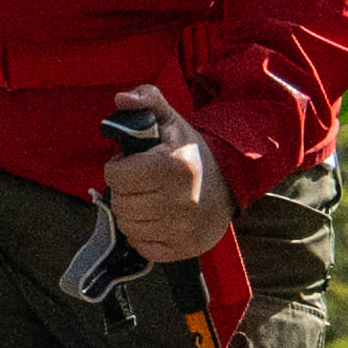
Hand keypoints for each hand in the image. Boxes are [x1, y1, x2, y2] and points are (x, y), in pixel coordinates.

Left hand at [95, 96, 228, 267]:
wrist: (229, 183)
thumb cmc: (191, 152)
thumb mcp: (171, 120)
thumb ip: (147, 100)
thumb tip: (121, 98)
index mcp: (172, 167)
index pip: (117, 177)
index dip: (117, 169)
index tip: (129, 165)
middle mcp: (178, 201)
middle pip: (120, 204)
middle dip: (123, 191)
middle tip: (138, 183)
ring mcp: (182, 229)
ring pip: (128, 227)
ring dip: (131, 213)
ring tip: (146, 199)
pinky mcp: (185, 248)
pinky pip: (143, 247)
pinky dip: (142, 234)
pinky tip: (154, 218)